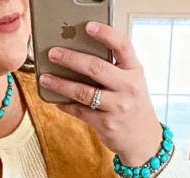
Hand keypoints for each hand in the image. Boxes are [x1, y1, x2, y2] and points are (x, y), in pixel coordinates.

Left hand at [38, 22, 165, 177]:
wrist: (143, 139)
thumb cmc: (133, 104)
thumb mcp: (132, 81)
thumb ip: (115, 68)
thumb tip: (81, 53)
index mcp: (134, 70)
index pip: (122, 45)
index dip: (105, 34)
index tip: (88, 27)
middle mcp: (128, 87)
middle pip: (96, 68)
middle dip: (71, 59)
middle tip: (54, 53)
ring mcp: (117, 107)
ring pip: (84, 92)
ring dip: (61, 84)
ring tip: (46, 78)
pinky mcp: (106, 124)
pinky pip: (80, 111)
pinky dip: (65, 105)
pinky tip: (56, 100)